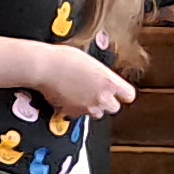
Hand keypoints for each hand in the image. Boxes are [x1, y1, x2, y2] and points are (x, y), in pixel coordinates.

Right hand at [23, 45, 138, 121]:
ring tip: (82, 93)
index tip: (119, 92)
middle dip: (107, 101)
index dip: (123, 93)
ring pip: (97, 113)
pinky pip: (80, 115)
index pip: (129, 95)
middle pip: (114, 108)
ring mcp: (88, 108)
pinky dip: (77, 108)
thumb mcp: (91, 62)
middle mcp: (102, 98)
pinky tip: (70, 96)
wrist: (44, 68)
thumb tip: (104, 81)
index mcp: (110, 83)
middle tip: (97, 92)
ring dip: (92, 106)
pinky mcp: (74, 114)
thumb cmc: (64, 59)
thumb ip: (103, 76)